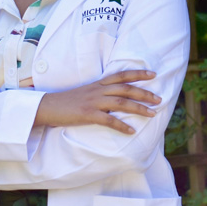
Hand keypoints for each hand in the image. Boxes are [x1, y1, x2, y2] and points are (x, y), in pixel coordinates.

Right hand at [34, 70, 160, 134]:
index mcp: (98, 84)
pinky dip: (121, 125)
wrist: (47, 106)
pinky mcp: (87, 114)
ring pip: (120, 102)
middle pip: (125, 88)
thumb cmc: (67, 102)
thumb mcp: (86, 93)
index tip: (153, 74)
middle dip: (144, 93)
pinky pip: (108, 120)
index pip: (121, 75)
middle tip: (159, 99)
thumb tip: (118, 99)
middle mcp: (97, 90)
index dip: (138, 74)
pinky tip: (131, 131)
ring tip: (152, 114)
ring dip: (138, 108)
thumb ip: (101, 93)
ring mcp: (92, 102)